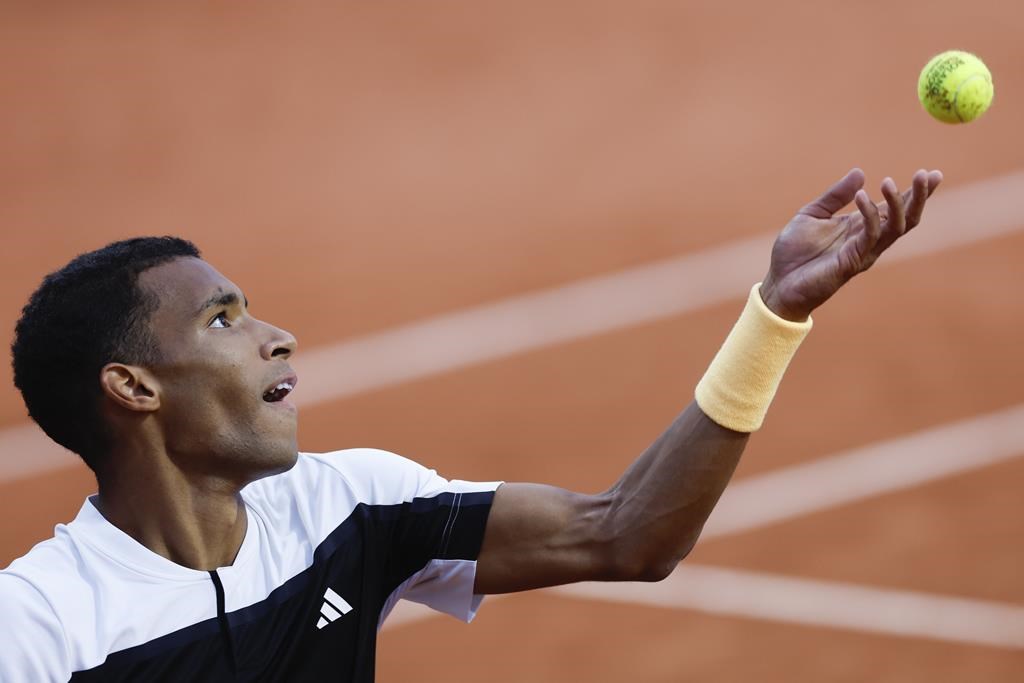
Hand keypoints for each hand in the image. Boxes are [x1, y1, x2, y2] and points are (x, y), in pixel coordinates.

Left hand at [759, 168, 942, 320]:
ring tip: (889, 182)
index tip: (933, 173)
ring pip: (896, 228)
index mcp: (860, 226)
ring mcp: (863, 251)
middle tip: (927, 175)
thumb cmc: (794, 252)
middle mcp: (868, 239)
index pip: (895, 207)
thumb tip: (860, 172)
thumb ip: (835, 195)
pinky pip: (870, 236)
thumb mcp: (812, 214)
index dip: (915, 192)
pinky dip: (869, 214)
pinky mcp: (852, 261)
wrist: (779, 282)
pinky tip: (861, 196)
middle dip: (920, 197)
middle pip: (906, 218)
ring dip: (897, 204)